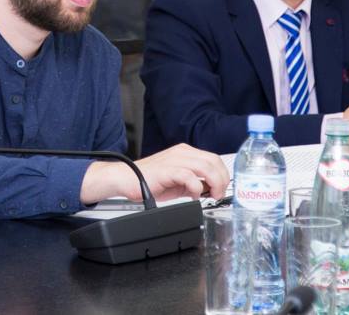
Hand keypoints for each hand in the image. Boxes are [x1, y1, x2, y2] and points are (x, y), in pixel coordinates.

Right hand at [80, 144, 228, 203]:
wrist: (125, 179)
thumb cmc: (149, 180)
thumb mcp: (178, 181)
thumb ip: (195, 182)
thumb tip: (210, 190)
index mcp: (186, 152)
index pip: (214, 159)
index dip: (223, 174)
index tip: (223, 188)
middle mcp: (182, 152)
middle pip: (213, 161)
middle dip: (221, 180)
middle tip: (218, 194)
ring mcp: (174, 160)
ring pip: (205, 167)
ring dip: (213, 184)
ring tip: (210, 196)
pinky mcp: (166, 170)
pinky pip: (189, 176)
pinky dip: (196, 188)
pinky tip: (193, 196)